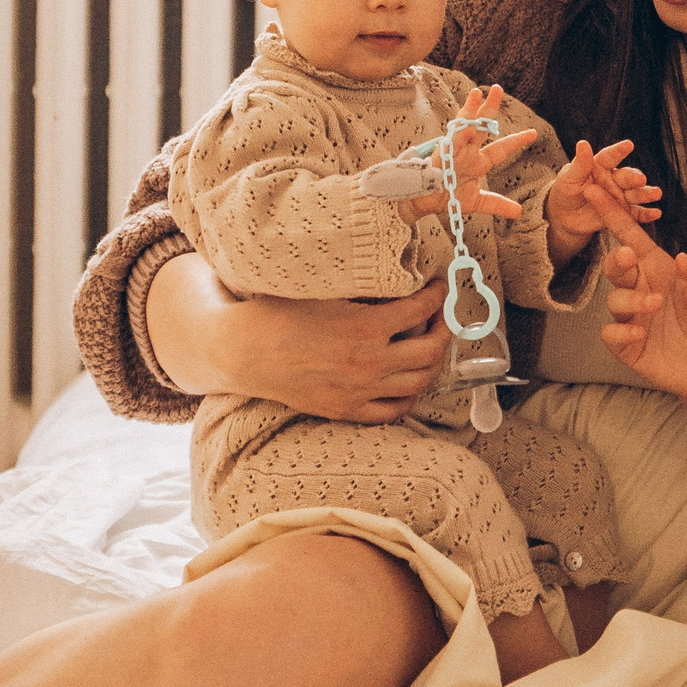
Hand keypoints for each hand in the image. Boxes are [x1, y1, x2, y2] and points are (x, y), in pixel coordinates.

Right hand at [147, 257, 448, 416]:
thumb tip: (399, 276)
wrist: (243, 351)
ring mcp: (359, 391)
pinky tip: (408, 379)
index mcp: (366, 327)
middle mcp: (369, 363)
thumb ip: (366, 287)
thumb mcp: (327, 289)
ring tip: (428, 345)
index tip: (440, 285)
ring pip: (419, 383)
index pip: (423, 309)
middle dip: (443, 330)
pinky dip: (409, 395)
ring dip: (432, 362)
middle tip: (440, 317)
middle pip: (431, 351)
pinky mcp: (346, 409)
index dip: (438, 295)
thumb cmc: (280, 312)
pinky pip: (393, 410)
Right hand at [400, 86, 539, 226]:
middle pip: (482, 126)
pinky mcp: (442, 151)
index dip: (517, 141)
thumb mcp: (477, 202)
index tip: (533, 133)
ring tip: (477, 93)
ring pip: (465, 125)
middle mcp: (468, 151)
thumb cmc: (447, 198)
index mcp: (478, 161)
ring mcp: (455, 149)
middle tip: (497, 89)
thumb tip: (519, 212)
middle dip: (490, 108)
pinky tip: (465, 115)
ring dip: (471, 109)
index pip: (501, 148)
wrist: (423, 203)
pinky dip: (459, 127)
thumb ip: (497, 204)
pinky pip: (452, 137)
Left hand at [544, 137, 661, 264]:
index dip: (619, 151)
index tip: (628, 145)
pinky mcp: (623, 213)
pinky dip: (646, 214)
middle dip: (635, 177)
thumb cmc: (566, 191)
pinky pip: (636, 213)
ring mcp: (620, 196)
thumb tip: (582, 143)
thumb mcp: (568, 178)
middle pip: (626, 176)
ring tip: (656, 194)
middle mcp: (614, 179)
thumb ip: (579, 164)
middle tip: (640, 179)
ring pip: (635, 193)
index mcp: (600, 166)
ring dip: (646, 193)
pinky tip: (656, 213)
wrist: (565, 217)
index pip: (610, 157)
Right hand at [586, 181, 686, 404]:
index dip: (612, 214)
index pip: (630, 237)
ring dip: (632, 299)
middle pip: (615, 266)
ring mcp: (632, 316)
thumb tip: (683, 257)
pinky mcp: (628, 344)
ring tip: (656, 305)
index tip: (594, 189)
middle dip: (616, 259)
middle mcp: (640, 288)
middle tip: (628, 256)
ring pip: (614, 300)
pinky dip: (621, 331)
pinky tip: (639, 331)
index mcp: (658, 268)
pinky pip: (611, 333)